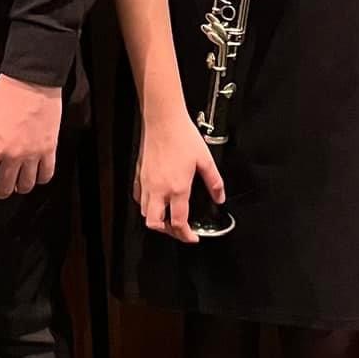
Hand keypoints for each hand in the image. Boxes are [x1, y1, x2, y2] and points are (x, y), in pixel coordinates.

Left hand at [0, 74, 61, 202]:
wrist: (32, 80)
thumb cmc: (6, 95)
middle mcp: (12, 155)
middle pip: (4, 189)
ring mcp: (33, 153)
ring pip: (26, 186)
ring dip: (18, 186)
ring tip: (16, 181)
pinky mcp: (49, 149)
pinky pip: (46, 175)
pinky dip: (39, 178)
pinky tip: (34, 173)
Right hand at [134, 109, 224, 243]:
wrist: (163, 120)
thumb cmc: (183, 137)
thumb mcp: (205, 160)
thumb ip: (214, 182)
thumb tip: (219, 197)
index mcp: (177, 188)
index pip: (179, 222)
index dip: (186, 235)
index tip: (192, 237)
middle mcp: (159, 189)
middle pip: (156, 224)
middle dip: (168, 232)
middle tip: (180, 230)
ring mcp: (147, 183)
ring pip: (145, 213)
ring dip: (157, 220)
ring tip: (169, 217)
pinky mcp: (139, 175)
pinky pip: (139, 198)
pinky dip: (147, 205)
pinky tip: (156, 200)